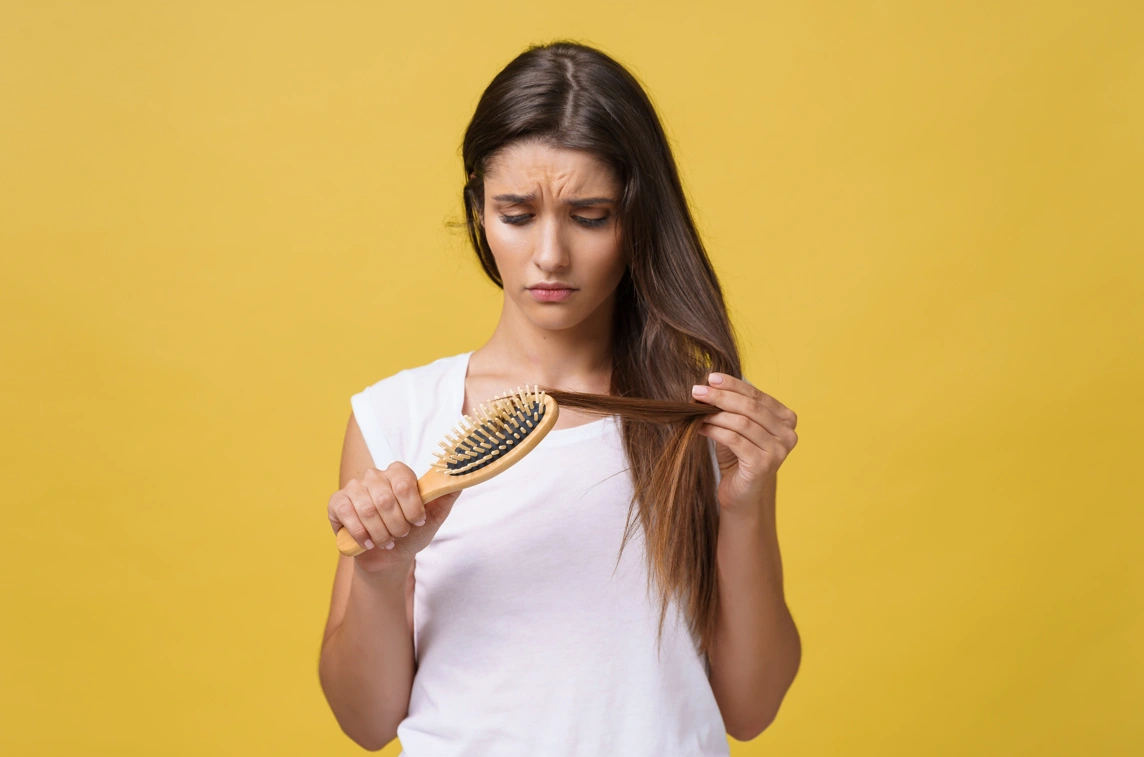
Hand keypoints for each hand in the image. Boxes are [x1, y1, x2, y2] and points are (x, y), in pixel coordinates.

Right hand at [327, 461, 461, 573]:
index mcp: (399, 473)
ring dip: (380, 533)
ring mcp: (354, 487)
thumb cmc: (411, 533)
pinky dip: (361, 534)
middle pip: (386, 499)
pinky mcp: (337, 502)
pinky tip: (368, 543)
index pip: (405, 483)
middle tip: (400, 535)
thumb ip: (446, 495)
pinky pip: (347, 514)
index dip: (413, 509)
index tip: (418, 522)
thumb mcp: (434, 516)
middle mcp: (375, 475)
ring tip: (386, 541)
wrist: (388, 556)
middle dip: (397, 525)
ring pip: (368, 509)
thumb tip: (460, 476)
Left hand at [692, 373, 797, 515]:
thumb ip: (733, 406)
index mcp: (786, 419)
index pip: (757, 395)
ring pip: (742, 422)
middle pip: (750, 407)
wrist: (741, 493)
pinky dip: (715, 430)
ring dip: (715, 414)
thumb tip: (709, 384)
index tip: (711, 378)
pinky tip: (700, 427)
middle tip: (697, 391)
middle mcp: (788, 434)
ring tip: (696, 410)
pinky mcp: (763, 465)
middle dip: (721, 396)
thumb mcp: (738, 426)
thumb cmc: (739, 456)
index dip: (733, 384)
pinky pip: (735, 440)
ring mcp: (779, 451)